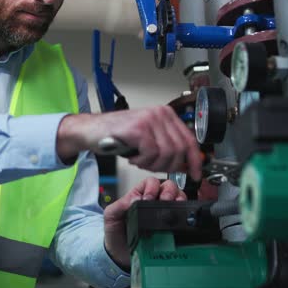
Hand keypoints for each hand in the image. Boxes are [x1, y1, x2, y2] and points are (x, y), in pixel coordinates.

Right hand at [57, 107, 202, 177]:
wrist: (91, 130)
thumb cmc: (117, 135)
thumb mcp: (147, 137)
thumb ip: (166, 145)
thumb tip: (186, 163)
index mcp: (166, 114)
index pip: (190, 139)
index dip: (195, 160)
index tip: (196, 174)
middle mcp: (160, 113)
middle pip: (180, 149)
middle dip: (169, 166)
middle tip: (154, 167)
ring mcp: (149, 119)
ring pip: (167, 153)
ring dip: (153, 164)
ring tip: (141, 161)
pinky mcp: (138, 129)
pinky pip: (151, 153)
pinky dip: (142, 162)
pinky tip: (133, 158)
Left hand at [103, 177, 185, 268]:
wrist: (120, 255)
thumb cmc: (115, 232)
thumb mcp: (111, 216)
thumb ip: (119, 205)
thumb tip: (134, 198)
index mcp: (139, 195)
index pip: (151, 182)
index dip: (152, 187)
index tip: (147, 198)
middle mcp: (154, 202)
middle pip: (168, 186)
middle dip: (169, 191)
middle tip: (164, 201)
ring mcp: (164, 213)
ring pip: (178, 197)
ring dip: (179, 199)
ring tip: (174, 207)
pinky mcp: (171, 226)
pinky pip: (182, 215)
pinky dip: (184, 213)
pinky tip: (180, 218)